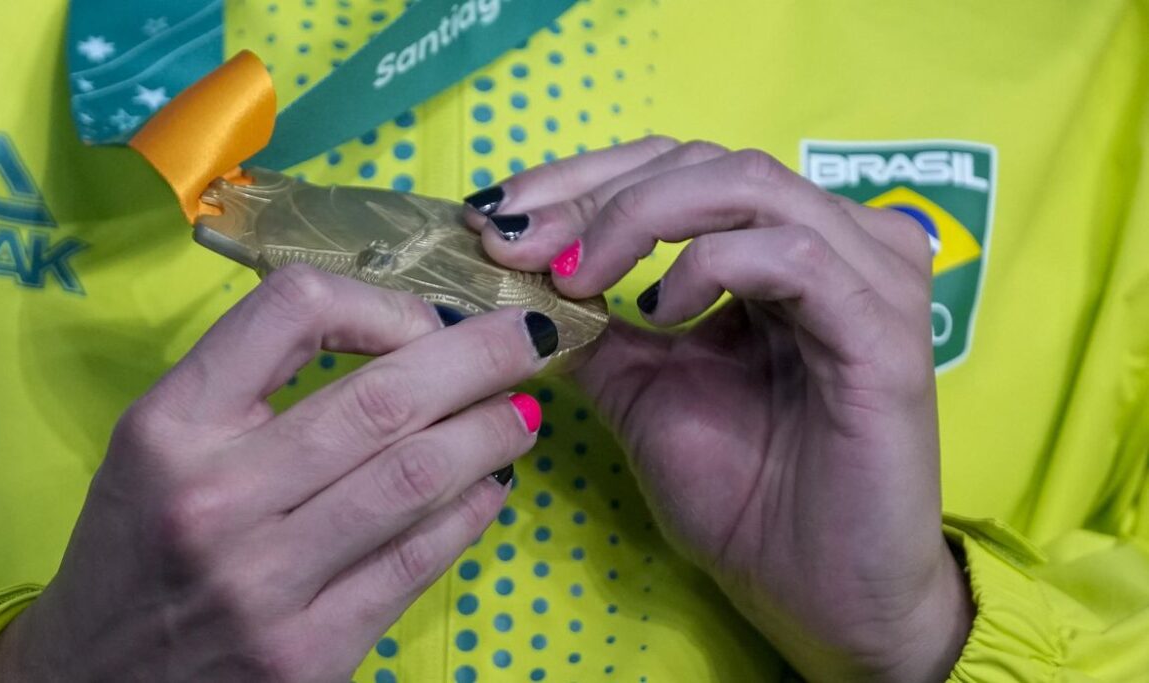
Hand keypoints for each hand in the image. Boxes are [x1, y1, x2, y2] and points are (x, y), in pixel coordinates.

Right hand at [0, 265, 555, 681]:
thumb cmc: (135, 548)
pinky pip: (419, 559)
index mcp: (170, 427)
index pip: (294, 312)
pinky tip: (492, 485)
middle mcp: (215, 498)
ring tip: (522, 412)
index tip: (426, 320)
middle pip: (383, 398)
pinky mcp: (310, 652)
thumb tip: (405, 340)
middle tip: (528, 340)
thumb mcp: (161, 445)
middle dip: (479, 358)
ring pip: (417, 476)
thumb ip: (255, 384)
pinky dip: (472, 511)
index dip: (384, 303)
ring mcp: (266, 583)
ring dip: (490, 433)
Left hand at [464, 138, 972, 681]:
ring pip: (746, 184)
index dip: (581, 180)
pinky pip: (793, 256)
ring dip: (638, 218)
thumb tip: (514, 274)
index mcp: (776, 252)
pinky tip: (661, 314)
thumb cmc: (742, 496)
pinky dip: (710, 266)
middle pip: (701, 160)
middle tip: (515, 242)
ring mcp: (867, 279)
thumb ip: (595, 326)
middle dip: (594, 195)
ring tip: (576, 279)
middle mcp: (832, 244)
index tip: (495, 217)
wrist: (813, 594)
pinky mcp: (884, 329)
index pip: (675, 168)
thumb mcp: (642, 391)